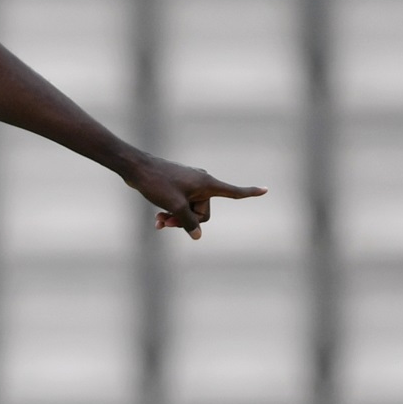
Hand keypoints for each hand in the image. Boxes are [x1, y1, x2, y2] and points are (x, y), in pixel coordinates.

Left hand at [128, 154, 265, 239]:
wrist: (136, 168)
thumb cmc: (157, 183)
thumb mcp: (175, 206)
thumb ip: (188, 222)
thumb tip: (197, 235)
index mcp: (207, 184)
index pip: (233, 191)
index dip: (250, 193)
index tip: (266, 189)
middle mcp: (202, 183)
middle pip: (204, 212)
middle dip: (187, 220)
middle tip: (168, 221)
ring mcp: (189, 184)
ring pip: (190, 211)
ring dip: (176, 218)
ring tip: (160, 220)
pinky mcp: (178, 186)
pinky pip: (181, 205)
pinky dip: (172, 212)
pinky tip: (157, 220)